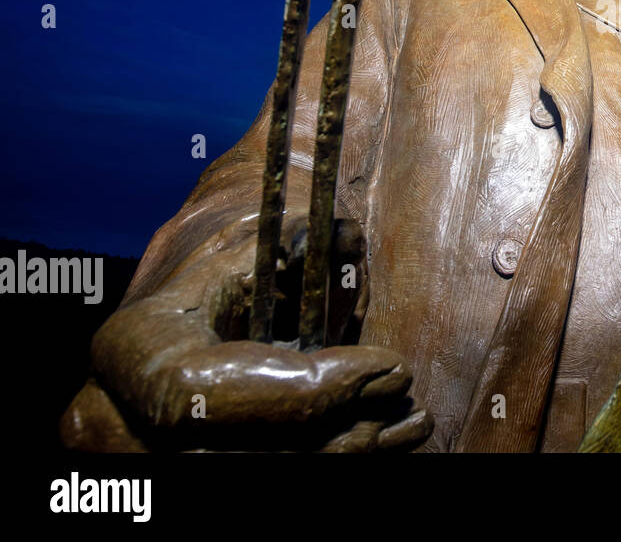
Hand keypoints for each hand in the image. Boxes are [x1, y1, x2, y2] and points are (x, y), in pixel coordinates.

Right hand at [62, 215, 431, 451]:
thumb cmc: (236, 252)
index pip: (203, 392)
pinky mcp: (190, 473)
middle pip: (235, 451)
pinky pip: (273, 477)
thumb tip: (332, 239)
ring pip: (260, 471)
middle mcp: (120, 418)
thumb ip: (294, 237)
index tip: (384, 365)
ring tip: (413, 416)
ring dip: (346, 449)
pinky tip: (394, 435)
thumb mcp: (259, 231)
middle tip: (401, 389)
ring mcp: (149, 459)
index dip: (300, 391)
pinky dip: (337, 458)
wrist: (205, 282)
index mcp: (131, 347)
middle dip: (333, 425)